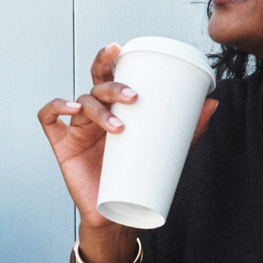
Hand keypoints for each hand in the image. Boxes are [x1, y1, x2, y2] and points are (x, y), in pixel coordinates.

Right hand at [36, 43, 217, 262]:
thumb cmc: (136, 177)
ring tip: (117, 127)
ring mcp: (76, 127)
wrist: (117, 213)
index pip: (108, 75)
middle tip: (132, 97)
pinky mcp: (61, 145)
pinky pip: (48, 118)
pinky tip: (70, 109)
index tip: (120, 49)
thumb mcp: (164, 150)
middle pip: (96, 84)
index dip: (109, 58)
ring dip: (98, 109)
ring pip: (81, 102)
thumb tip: (214, 103)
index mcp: (114, 108)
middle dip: (112, 84)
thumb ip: (187, 129)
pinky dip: (56, 107)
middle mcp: (94, 112)